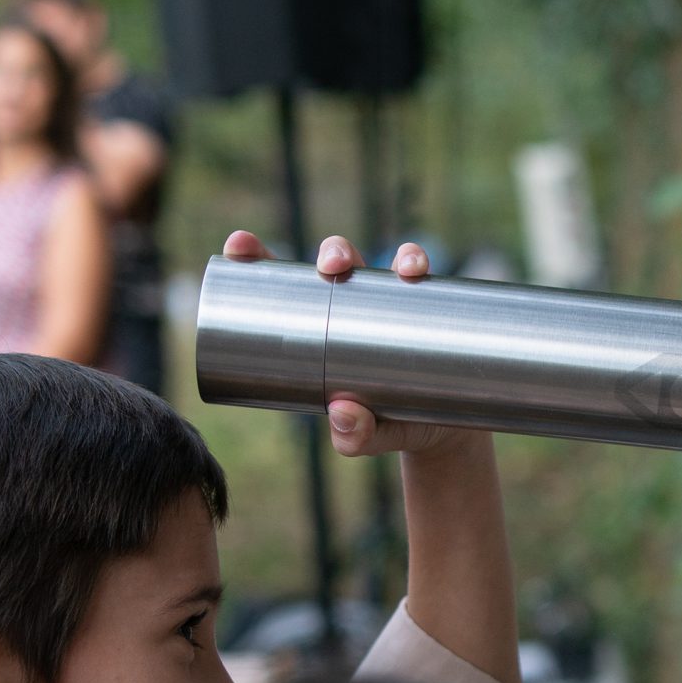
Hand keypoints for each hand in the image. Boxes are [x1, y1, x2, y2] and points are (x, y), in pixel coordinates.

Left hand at [220, 228, 477, 458]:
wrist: (442, 434)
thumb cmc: (389, 427)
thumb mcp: (369, 438)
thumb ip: (354, 436)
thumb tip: (342, 413)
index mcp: (318, 327)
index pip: (283, 284)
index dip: (257, 256)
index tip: (239, 244)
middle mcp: (351, 306)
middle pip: (336, 263)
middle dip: (332, 251)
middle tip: (331, 265)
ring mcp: (388, 304)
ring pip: (381, 263)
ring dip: (383, 252)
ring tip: (394, 269)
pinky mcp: (424, 308)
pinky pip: (421, 277)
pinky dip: (417, 264)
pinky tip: (415, 271)